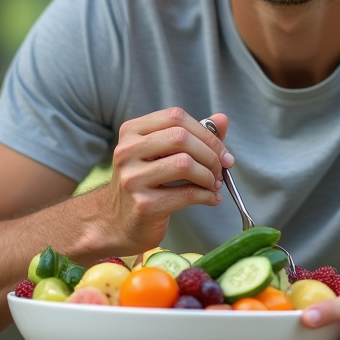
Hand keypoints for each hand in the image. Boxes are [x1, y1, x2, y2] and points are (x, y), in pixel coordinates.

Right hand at [97, 108, 232, 253]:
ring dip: (208, 176)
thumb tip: (222, 119)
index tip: (222, 152)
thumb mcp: (162, 153)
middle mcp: (127, 151)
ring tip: (214, 184)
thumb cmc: (145, 183)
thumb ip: (193, 135)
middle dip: (210, 154)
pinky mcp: (144, 205)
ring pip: (184, 164)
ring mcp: (133, 178)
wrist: (117, 222)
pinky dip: (207, 196)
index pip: (176, 117)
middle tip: (220, 169)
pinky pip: (186, 194)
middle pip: (181, 138)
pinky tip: (211, 198)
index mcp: (132, 131)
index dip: (206, 133)